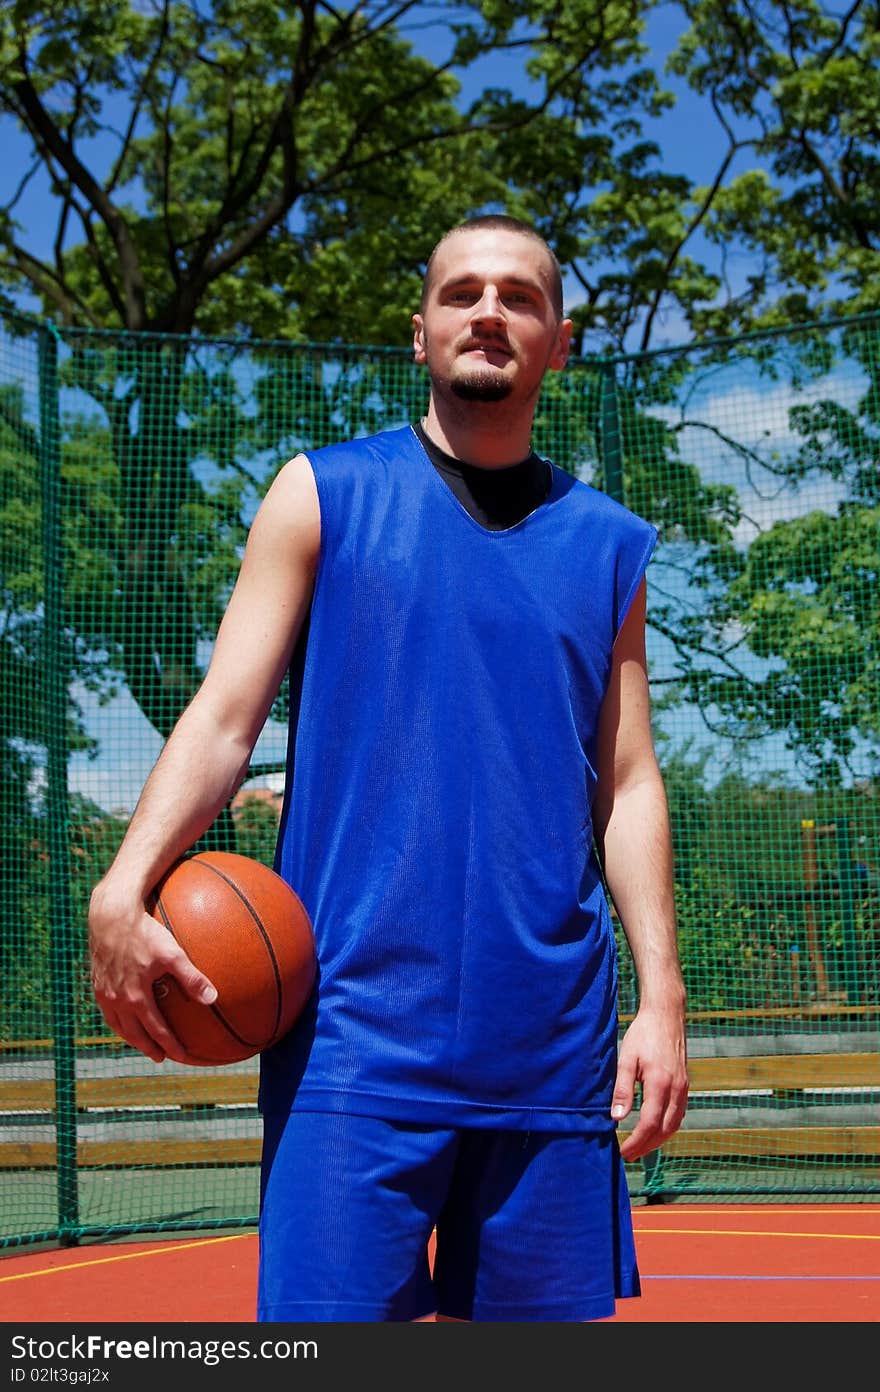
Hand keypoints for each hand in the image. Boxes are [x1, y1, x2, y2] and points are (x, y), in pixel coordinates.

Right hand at [88, 879, 216, 1063]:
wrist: (110, 916)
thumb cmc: (145, 931)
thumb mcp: (172, 953)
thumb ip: (192, 977)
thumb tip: (213, 998)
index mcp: (136, 998)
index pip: (156, 1031)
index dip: (171, 1046)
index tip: (182, 1057)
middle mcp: (117, 1000)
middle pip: (135, 1034)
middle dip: (150, 1048)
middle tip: (161, 1058)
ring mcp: (104, 993)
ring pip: (118, 1025)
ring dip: (131, 1037)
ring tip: (142, 1043)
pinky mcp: (97, 982)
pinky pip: (107, 1011)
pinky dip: (118, 1021)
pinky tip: (125, 1016)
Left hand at [611, 1000, 688, 1161]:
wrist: (666, 1015)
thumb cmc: (643, 1034)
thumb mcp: (626, 1059)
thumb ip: (622, 1089)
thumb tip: (616, 1118)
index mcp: (660, 1083)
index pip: (649, 1122)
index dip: (637, 1141)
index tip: (623, 1152)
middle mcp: (676, 1089)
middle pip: (664, 1129)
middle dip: (647, 1146)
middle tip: (630, 1155)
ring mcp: (684, 1087)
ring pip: (675, 1124)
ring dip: (658, 1140)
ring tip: (641, 1147)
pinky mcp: (685, 1084)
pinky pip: (679, 1114)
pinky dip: (667, 1127)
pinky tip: (655, 1129)